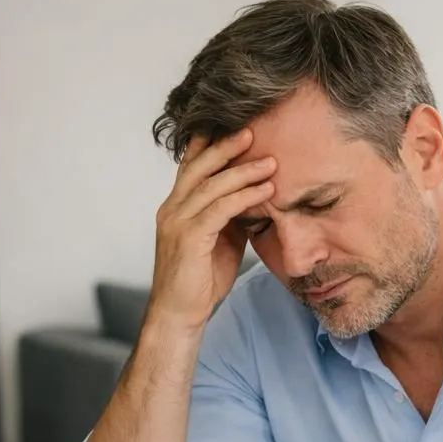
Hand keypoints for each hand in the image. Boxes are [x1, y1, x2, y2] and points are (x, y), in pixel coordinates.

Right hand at [149, 129, 276, 328]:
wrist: (180, 314)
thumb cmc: (200, 281)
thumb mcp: (220, 241)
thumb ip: (231, 217)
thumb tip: (255, 199)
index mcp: (176, 207)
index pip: (191, 166)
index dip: (209, 145)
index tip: (233, 127)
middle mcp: (172, 208)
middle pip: (199, 167)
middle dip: (225, 147)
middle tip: (251, 131)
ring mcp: (178, 222)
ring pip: (211, 185)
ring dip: (243, 171)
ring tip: (270, 162)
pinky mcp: (189, 237)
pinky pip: (220, 209)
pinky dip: (244, 197)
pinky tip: (265, 192)